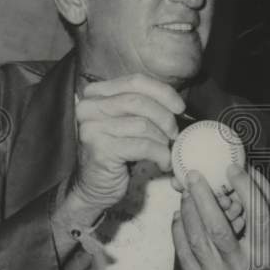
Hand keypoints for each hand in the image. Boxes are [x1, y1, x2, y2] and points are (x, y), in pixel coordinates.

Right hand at [58, 73, 184, 224]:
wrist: (94, 187)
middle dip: (165, 117)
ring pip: (142, 124)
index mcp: (96, 94)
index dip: (163, 92)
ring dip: (162, 139)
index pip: (136, 81)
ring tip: (166, 149)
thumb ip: (143, 105)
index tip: (180, 107)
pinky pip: (142, 146)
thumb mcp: (127, 121)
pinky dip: (160, 154)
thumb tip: (177, 102)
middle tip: (174, 133)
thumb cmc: (117, 152)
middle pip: (139, 101)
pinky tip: (163, 163)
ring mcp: (92, 128)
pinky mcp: (100, 150)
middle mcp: (89, 108)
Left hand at [172, 165, 269, 269]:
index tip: (233, 169)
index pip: (258, 218)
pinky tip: (179, 216)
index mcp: (266, 257)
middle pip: (219, 227)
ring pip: (198, 239)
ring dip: (188, 211)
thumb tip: (245, 178)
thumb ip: (258, 218)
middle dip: (203, 197)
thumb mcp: (268, 250)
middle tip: (193, 175)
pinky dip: (179, 231)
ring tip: (185, 193)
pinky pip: (184, 254)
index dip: (246, 190)